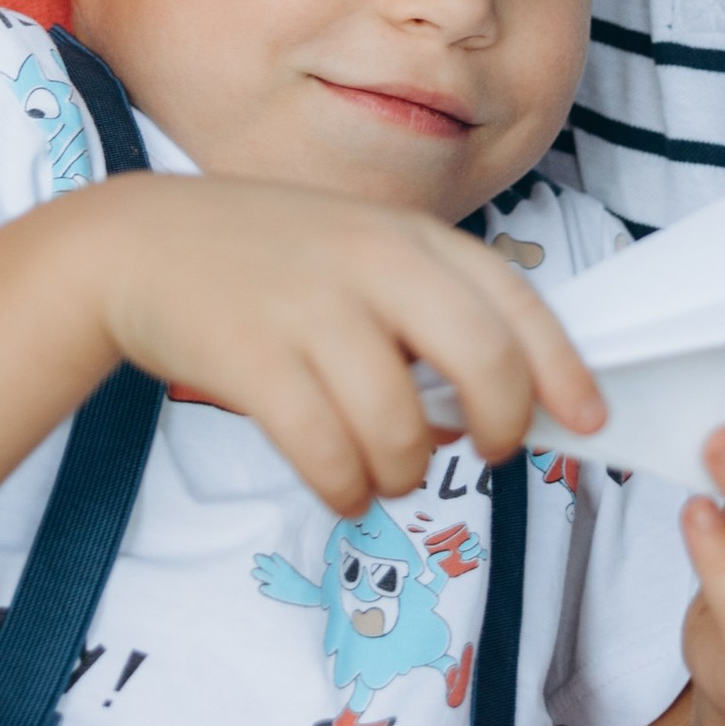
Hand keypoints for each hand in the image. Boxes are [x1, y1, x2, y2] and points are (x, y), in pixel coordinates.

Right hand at [86, 172, 601, 508]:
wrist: (137, 245)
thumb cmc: (264, 260)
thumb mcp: (357, 247)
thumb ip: (427, 306)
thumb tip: (497, 405)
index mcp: (407, 235)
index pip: (515, 301)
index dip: (563, 368)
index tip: (587, 419)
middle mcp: (371, 264)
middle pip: (483, 362)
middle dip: (500, 426)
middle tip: (486, 452)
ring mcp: (312, 310)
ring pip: (402, 427)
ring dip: (404, 472)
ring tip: (384, 471)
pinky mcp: (254, 361)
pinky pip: (328, 456)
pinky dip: (345, 490)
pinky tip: (340, 486)